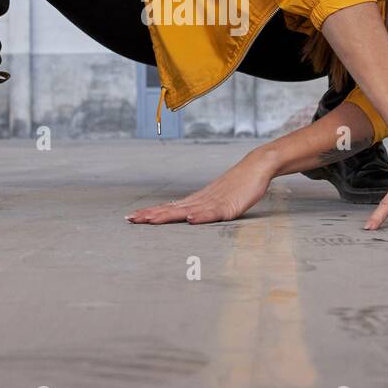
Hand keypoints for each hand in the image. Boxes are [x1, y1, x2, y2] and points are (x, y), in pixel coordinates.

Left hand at [126, 147, 274, 223]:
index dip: (150, 213)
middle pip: (171, 209)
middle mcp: (200, 200)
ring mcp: (213, 202)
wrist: (256, 167)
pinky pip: (212, 212)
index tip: (132, 217)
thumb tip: (187, 217)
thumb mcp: (217, 200)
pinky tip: (189, 219)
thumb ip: (203, 209)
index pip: (169, 207)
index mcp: (196, 200)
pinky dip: (200, 216)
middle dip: (150, 215)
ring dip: (167, 216)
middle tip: (131, 219)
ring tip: (150, 220)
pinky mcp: (228, 206)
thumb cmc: (237, 185)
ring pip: (186, 211)